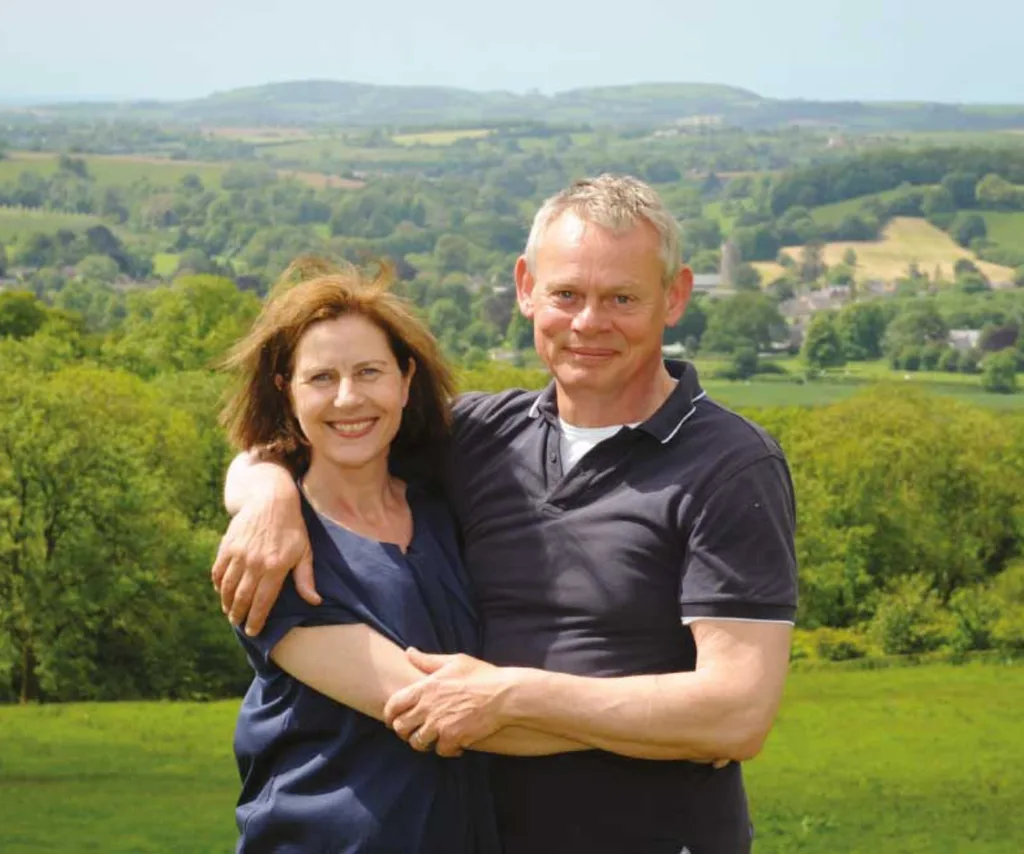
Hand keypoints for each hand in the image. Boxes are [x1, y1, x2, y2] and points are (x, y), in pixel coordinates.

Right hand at [211, 487, 316, 634]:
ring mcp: (238, 554)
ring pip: (228, 587)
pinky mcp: (227, 546)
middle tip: (238, 624)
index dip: (256, 620)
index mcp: (275, 568)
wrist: (270, 499)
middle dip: (239, 615)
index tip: (253, 631)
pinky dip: (218, 584)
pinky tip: (221, 591)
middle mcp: (254, 563)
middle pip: (242, 598)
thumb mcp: (304, 551)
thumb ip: (306, 579)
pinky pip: (218, 571)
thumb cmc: (292, 527)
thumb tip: (314, 602)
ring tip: (229, 611)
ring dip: (227, 603)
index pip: (262, 602)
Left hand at [384, 649, 513, 757]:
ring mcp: (440, 725)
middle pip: (401, 727)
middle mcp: (428, 707)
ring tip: (432, 739)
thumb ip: (427, 660)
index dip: (389, 714)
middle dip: (404, 731)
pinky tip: (454, 743)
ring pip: (417, 743)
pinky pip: (440, 751)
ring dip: (423, 742)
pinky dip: (445, 749)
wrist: (505, 696)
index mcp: (426, 687)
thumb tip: (409, 652)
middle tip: (414, 730)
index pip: (394, 704)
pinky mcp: (453, 739)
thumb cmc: (481, 676)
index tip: (392, 719)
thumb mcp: (454, 661)